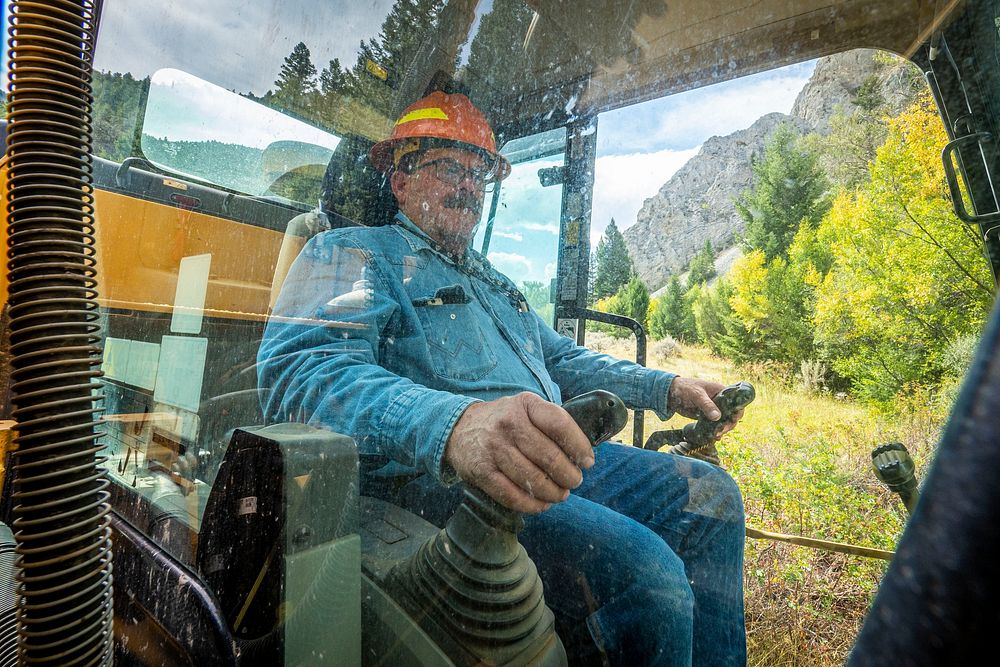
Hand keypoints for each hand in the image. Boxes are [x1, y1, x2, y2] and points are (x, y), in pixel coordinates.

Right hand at [444, 392, 594, 513]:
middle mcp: (509, 424)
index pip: (560, 425)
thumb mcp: (525, 408)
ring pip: (533, 480)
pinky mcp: (482, 472)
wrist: (458, 428)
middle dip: (569, 476)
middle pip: (550, 457)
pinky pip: (512, 495)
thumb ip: (550, 422)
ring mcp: (494, 449)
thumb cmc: (503, 421)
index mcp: (525, 404)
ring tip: (560, 494)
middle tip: (574, 481)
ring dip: (553, 493)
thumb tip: (583, 453)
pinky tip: (541, 504)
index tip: (587, 461)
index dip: (579, 446)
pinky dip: (532, 505)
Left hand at [667, 377, 743, 439]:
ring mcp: (713, 409)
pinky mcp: (706, 416)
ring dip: (723, 429)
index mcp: (721, 391)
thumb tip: (717, 417)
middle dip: (729, 424)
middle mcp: (720, 400)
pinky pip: (715, 425)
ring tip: (716, 435)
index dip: (737, 412)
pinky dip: (716, 431)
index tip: (732, 421)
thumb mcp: (696, 395)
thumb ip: (706, 405)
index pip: (736, 402)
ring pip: (724, 421)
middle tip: (721, 431)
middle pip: (732, 414)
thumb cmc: (685, 388)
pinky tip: (714, 437)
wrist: (670, 394)